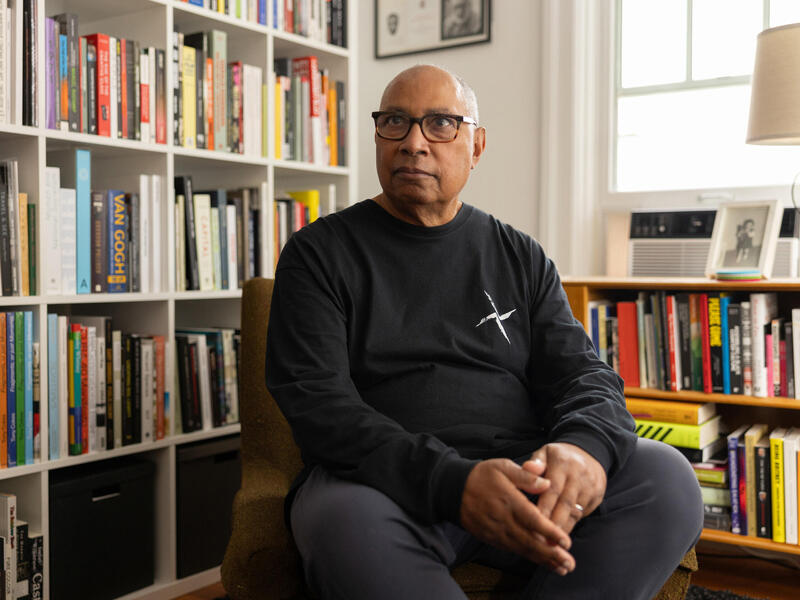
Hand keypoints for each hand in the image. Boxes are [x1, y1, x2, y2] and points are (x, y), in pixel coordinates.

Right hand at [459, 458, 575, 574]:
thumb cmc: (482, 476)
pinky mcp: (491, 538)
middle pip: (530, 541)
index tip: (566, 542)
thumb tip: (547, 483)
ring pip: (522, 549)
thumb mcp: (503, 466)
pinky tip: (542, 561)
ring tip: (561, 567)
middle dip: (551, 554)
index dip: (550, 533)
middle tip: (569, 563)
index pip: (533, 520)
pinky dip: (529, 557)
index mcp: (509, 500)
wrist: (453, 489)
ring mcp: (496, 531)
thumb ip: (526, 475)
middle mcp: (503, 519)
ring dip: (543, 560)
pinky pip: (512, 550)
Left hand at [525, 443, 606, 535]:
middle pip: (565, 503)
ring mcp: (590, 487)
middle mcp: (578, 475)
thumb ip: (535, 462)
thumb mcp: (545, 453)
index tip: (534, 521)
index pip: (553, 488)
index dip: (544, 506)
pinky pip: (582, 514)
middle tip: (542, 540)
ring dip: (563, 529)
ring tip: (551, 544)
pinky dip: (571, 525)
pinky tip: (561, 537)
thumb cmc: (558, 457)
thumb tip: (528, 468)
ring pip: (575, 512)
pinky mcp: (596, 496)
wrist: (589, 454)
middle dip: (554, 523)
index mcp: (562, 463)